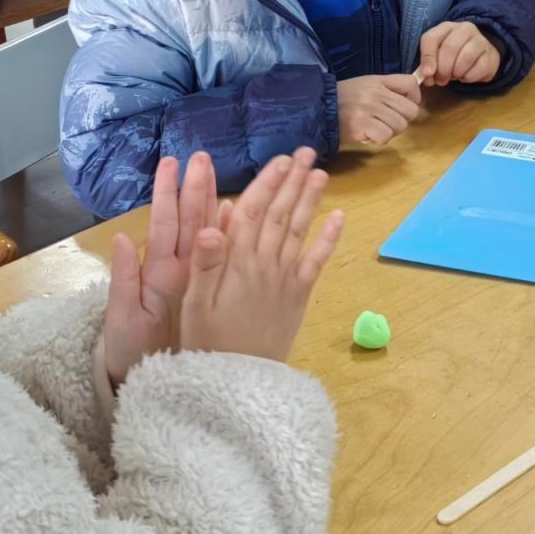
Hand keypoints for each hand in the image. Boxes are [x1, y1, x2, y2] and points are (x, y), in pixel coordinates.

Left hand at [105, 151, 217, 385]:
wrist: (149, 380)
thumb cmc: (130, 349)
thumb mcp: (123, 317)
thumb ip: (124, 278)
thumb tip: (120, 237)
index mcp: (157, 270)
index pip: (165, 224)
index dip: (168, 194)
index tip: (172, 163)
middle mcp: (180, 267)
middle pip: (190, 221)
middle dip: (196, 187)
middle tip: (203, 157)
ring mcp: (198, 278)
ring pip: (210, 234)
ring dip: (215, 202)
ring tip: (223, 175)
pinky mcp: (212, 292)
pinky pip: (227, 259)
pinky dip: (234, 235)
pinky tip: (242, 215)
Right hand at [178, 148, 343, 362]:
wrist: (237, 381)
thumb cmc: (206, 340)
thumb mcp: (195, 302)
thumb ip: (205, 261)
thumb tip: (214, 221)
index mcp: (236, 262)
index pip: (254, 212)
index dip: (268, 183)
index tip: (280, 159)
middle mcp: (265, 264)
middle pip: (281, 214)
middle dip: (293, 181)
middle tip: (305, 152)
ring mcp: (285, 279)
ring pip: (299, 231)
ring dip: (311, 200)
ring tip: (321, 173)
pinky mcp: (299, 296)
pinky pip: (316, 263)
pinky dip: (328, 239)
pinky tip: (339, 218)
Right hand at [336, 73, 422, 145]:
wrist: (316, 109)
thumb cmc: (341, 100)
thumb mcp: (364, 85)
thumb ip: (386, 89)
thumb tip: (411, 99)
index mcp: (378, 80)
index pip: (410, 83)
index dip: (413, 97)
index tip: (403, 106)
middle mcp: (376, 93)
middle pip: (410, 110)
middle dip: (402, 120)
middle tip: (387, 123)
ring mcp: (370, 108)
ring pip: (400, 125)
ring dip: (390, 132)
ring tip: (376, 129)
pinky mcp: (363, 125)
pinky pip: (386, 136)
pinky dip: (379, 140)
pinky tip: (368, 136)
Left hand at [416, 20, 500, 86]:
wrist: (479, 54)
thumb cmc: (453, 55)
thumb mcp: (437, 55)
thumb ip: (427, 63)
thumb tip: (426, 74)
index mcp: (446, 27)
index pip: (431, 38)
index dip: (427, 57)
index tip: (427, 74)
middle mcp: (465, 29)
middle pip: (449, 48)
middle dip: (442, 69)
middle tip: (440, 80)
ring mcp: (481, 40)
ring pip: (465, 58)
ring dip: (456, 73)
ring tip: (453, 77)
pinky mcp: (492, 54)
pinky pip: (479, 68)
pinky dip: (469, 77)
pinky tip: (466, 76)